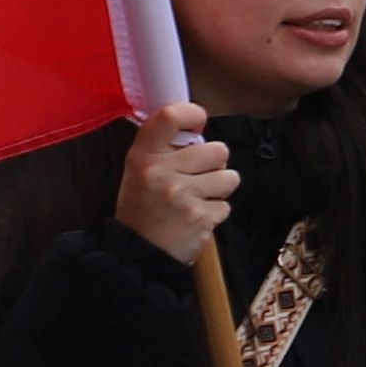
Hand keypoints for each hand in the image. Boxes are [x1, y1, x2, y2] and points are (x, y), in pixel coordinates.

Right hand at [113, 107, 233, 266]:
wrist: (136, 252)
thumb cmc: (143, 209)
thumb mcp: (140, 172)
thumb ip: (165, 149)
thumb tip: (198, 128)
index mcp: (143, 156)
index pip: (170, 116)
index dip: (192, 113)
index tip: (197, 123)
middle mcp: (161, 171)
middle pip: (217, 149)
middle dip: (214, 164)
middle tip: (196, 177)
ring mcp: (181, 194)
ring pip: (229, 176)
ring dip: (219, 189)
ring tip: (197, 198)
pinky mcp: (199, 217)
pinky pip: (226, 205)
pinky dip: (215, 212)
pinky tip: (195, 217)